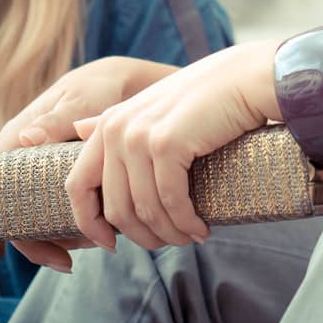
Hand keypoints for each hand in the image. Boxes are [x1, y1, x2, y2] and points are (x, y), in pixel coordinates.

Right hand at [0, 54, 178, 270]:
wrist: (124, 87)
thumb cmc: (98, 87)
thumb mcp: (81, 99)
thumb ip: (58, 117)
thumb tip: (26, 137)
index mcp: (14, 138)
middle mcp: (20, 161)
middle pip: (5, 211)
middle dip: (29, 243)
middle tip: (64, 262)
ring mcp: (39, 175)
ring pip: (30, 219)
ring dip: (51, 243)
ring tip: (84, 253)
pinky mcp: (60, 185)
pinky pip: (52, 215)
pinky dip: (66, 233)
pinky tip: (90, 242)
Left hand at [66, 39, 278, 252]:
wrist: (245, 77)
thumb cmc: (204, 97)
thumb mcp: (152, 109)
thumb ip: (115, 122)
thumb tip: (77, 128)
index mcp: (107, 124)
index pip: (77, 186)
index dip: (89, 223)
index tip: (111, 244)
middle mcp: (115, 129)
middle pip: (115, 208)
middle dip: (142, 236)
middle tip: (169, 243)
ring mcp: (139, 136)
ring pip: (145, 210)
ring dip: (170, 234)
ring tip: (190, 238)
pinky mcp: (167, 144)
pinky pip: (171, 201)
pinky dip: (186, 223)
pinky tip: (200, 229)